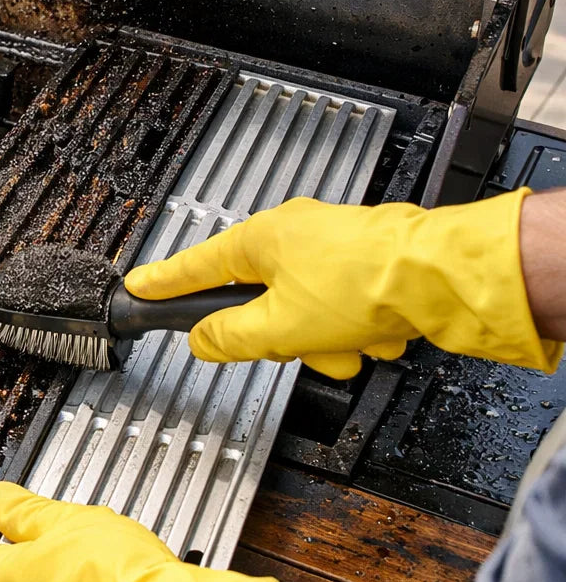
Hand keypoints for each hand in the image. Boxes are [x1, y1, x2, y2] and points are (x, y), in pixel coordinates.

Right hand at [124, 189, 561, 379]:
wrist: (442, 278)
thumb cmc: (365, 283)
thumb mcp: (278, 326)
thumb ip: (229, 339)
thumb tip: (203, 341)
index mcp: (260, 239)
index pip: (194, 266)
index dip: (163, 283)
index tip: (138, 288)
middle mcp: (295, 236)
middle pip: (259, 303)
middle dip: (284, 337)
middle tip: (295, 345)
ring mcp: (334, 250)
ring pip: (307, 316)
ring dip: (327, 343)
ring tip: (350, 343)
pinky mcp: (369, 268)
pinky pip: (345, 314)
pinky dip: (359, 333)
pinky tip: (377, 334)